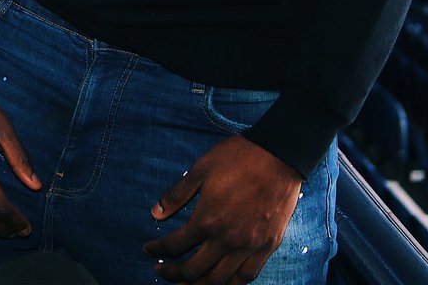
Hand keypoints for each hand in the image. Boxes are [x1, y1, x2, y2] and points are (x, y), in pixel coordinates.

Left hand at [143, 135, 301, 283]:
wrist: (278, 155)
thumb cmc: (238, 158)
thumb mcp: (201, 168)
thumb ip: (177, 194)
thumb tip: (156, 213)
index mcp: (207, 219)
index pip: (175, 245)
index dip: (158, 250)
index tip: (149, 250)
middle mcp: (226, 239)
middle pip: (194, 270)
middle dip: (173, 273)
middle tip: (161, 270)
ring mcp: (248, 247)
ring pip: (218, 281)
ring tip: (186, 283)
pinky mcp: (266, 247)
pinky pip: (246, 278)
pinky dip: (230, 284)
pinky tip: (220, 282)